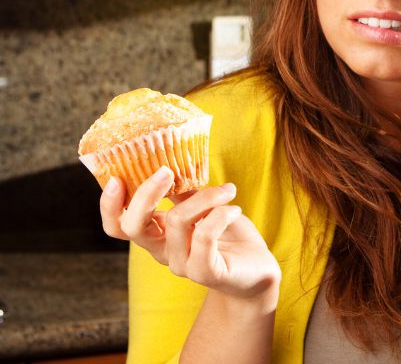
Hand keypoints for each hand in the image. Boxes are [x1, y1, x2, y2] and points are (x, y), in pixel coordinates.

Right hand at [99, 166, 280, 307]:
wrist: (257, 270)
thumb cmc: (229, 234)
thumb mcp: (203, 207)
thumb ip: (182, 192)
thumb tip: (168, 161)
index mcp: (157, 235)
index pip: (118, 226)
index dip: (110, 206)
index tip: (117, 177)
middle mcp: (163, 252)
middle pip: (134, 226)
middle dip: (146, 193)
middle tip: (167, 170)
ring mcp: (182, 264)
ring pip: (177, 221)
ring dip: (205, 196)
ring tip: (227, 191)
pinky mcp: (205, 272)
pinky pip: (204, 235)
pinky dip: (220, 214)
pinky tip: (235, 209)